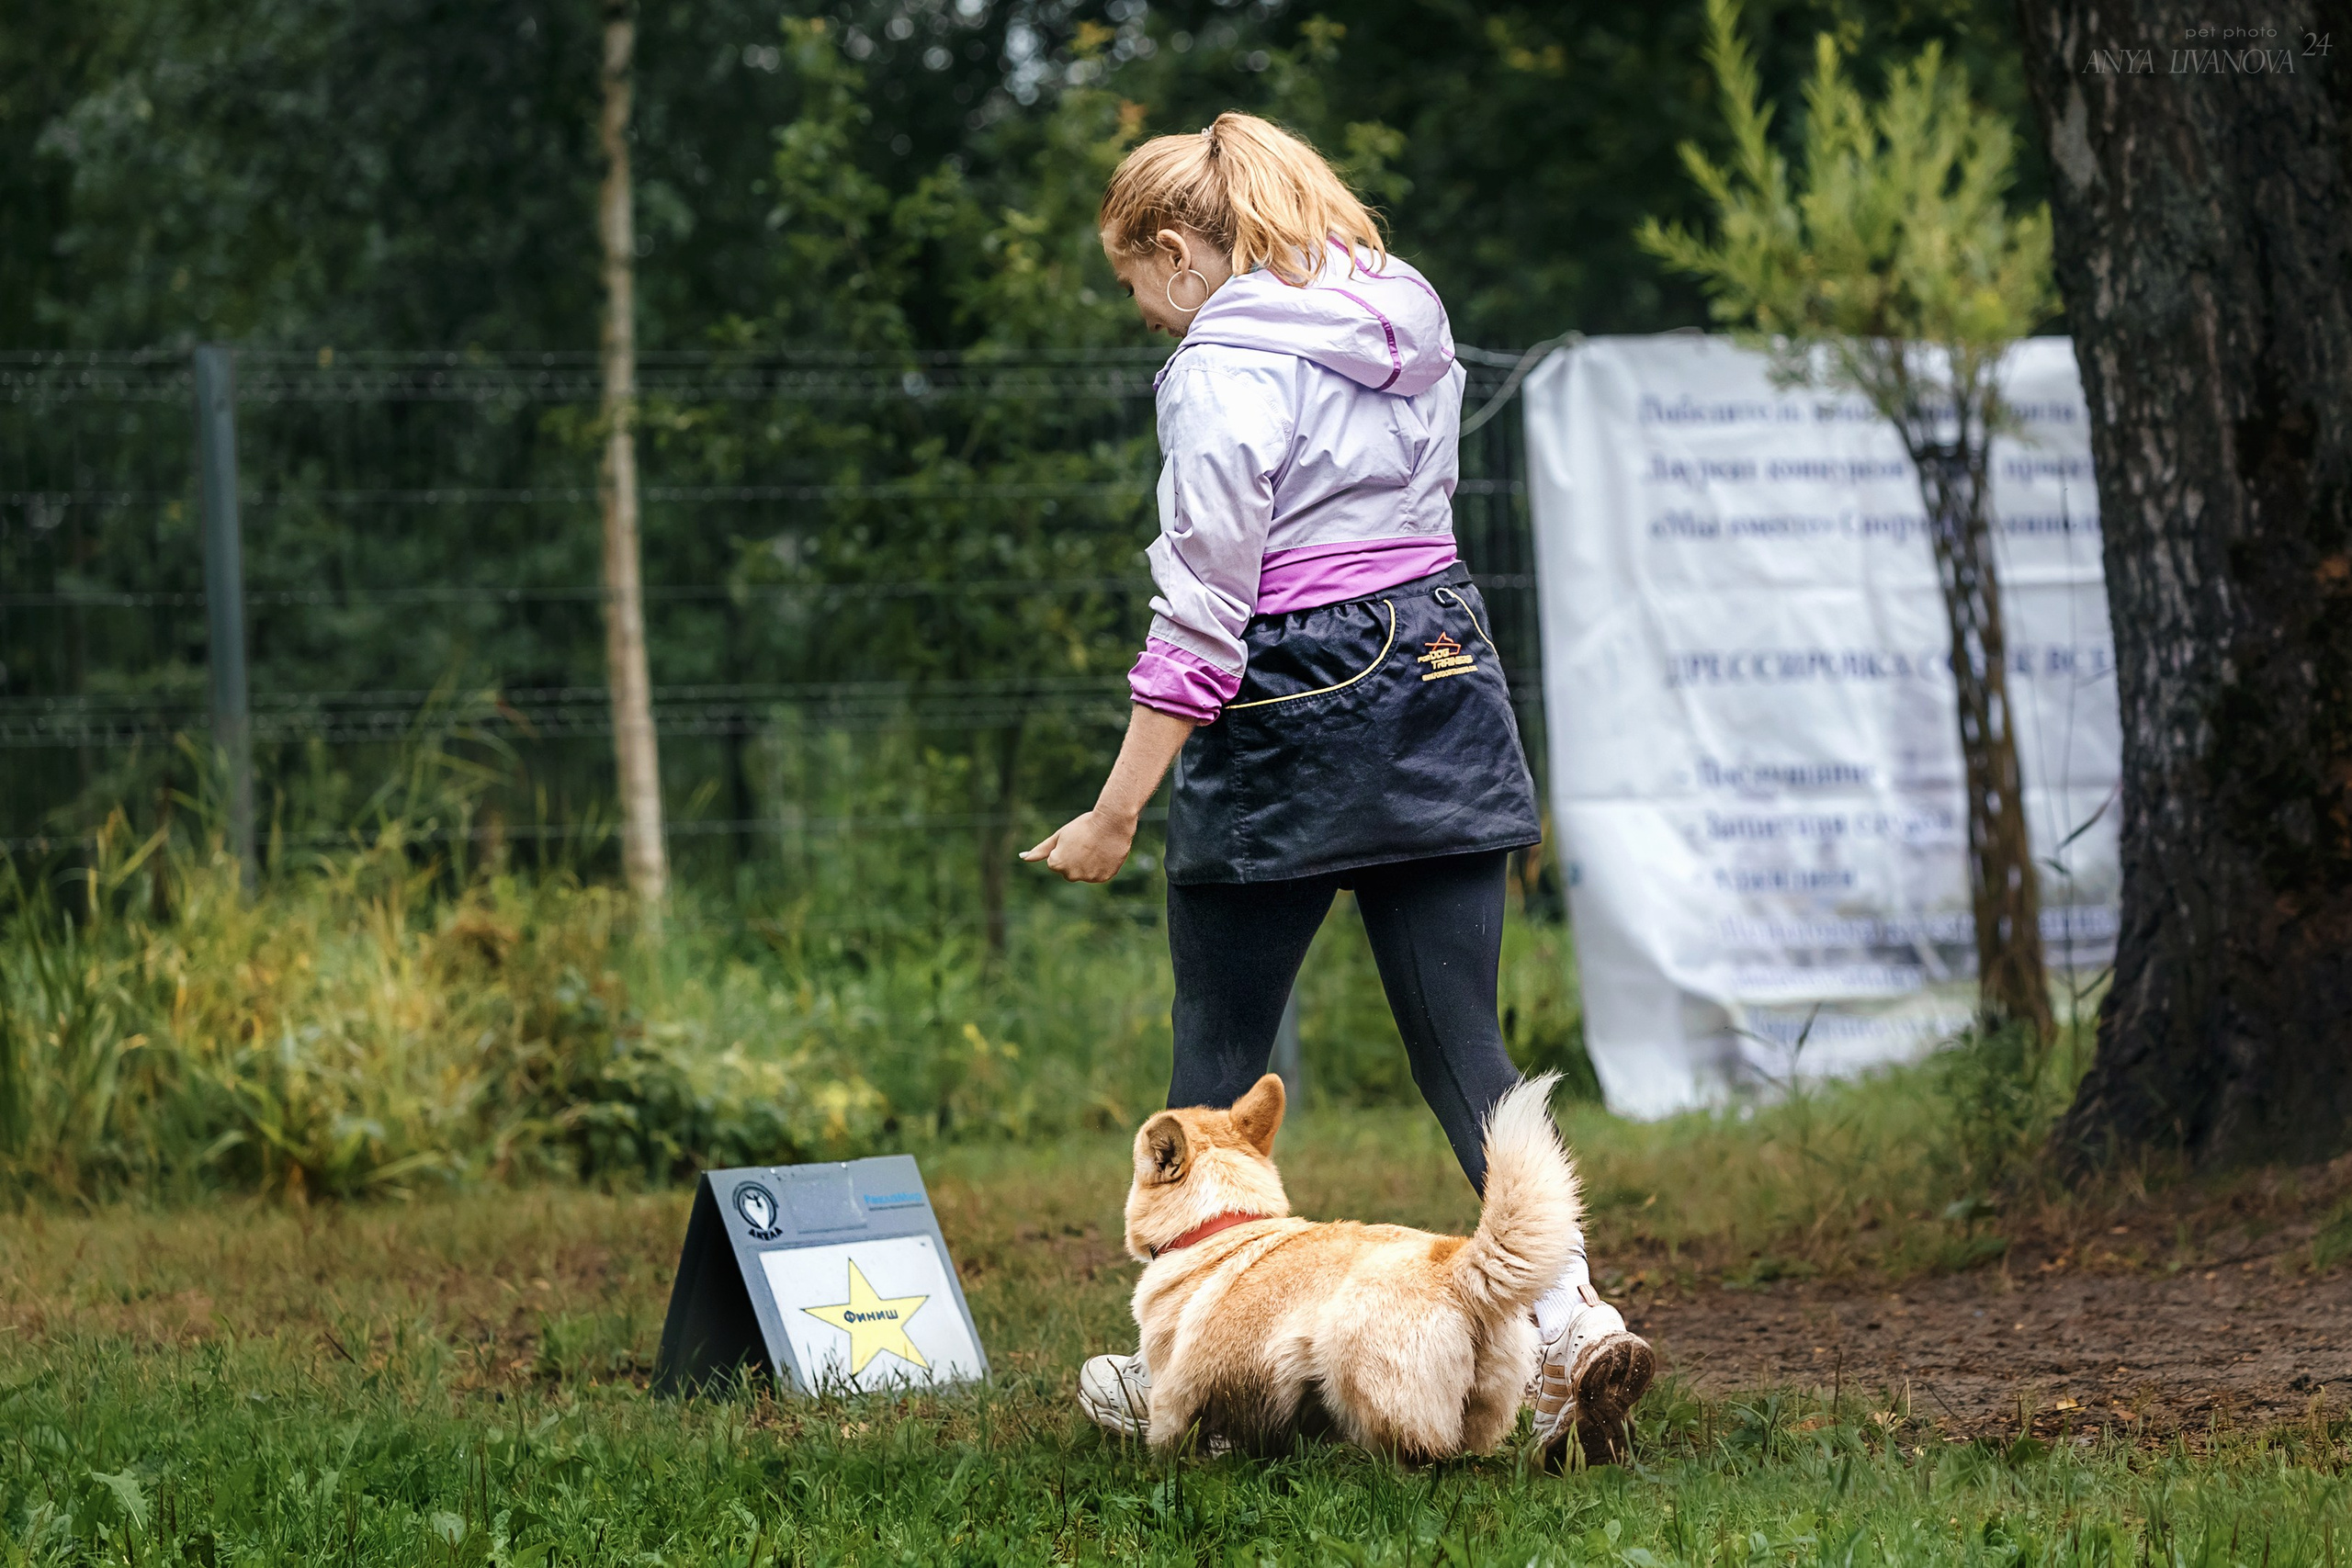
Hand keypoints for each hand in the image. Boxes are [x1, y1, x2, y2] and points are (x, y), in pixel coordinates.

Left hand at [1021, 810, 1135, 883]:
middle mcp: (1070, 875)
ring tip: (1096, 846)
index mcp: (1056, 864)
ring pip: (1084, 872)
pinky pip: (1098, 874)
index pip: (1056, 860)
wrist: (1112, 823)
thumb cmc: (1083, 826)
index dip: (1064, 848)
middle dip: (1075, 858)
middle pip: (1069, 869)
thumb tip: (1022, 857)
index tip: (1074, 839)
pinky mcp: (1102, 878)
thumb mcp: (1059, 836)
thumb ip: (1040, 850)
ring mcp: (1087, 878)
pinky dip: (1101, 865)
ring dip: (1089, 863)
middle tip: (1085, 843)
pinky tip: (1104, 852)